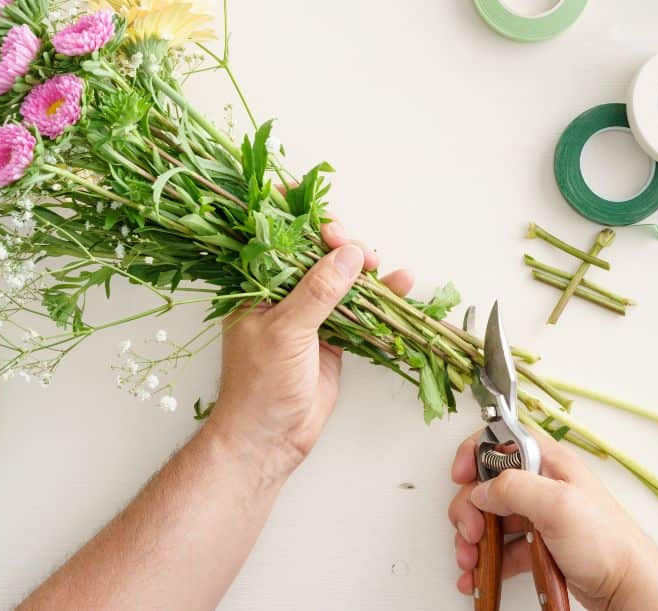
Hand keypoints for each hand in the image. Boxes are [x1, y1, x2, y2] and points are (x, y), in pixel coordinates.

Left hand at [206, 218, 413, 482]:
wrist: (269, 438)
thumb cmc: (259, 386)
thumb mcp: (285, 331)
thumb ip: (318, 291)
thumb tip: (347, 254)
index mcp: (256, 286)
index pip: (277, 237)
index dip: (301, 220)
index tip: (326, 220)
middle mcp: (283, 294)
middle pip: (317, 253)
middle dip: (341, 244)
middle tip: (357, 250)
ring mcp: (310, 313)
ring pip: (342, 277)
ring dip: (365, 267)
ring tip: (380, 265)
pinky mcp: (334, 334)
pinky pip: (360, 307)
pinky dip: (381, 295)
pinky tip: (401, 283)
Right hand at [447, 430, 657, 610]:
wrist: (626, 587)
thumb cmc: (608, 544)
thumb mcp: (559, 505)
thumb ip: (515, 488)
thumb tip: (482, 489)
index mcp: (549, 463)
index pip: (501, 440)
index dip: (475, 454)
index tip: (460, 475)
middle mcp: (543, 486)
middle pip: (487, 485)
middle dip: (469, 509)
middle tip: (470, 532)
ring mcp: (540, 516)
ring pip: (491, 519)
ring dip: (472, 540)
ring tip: (471, 561)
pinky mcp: (539, 544)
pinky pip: (502, 548)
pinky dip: (486, 562)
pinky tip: (479, 574)